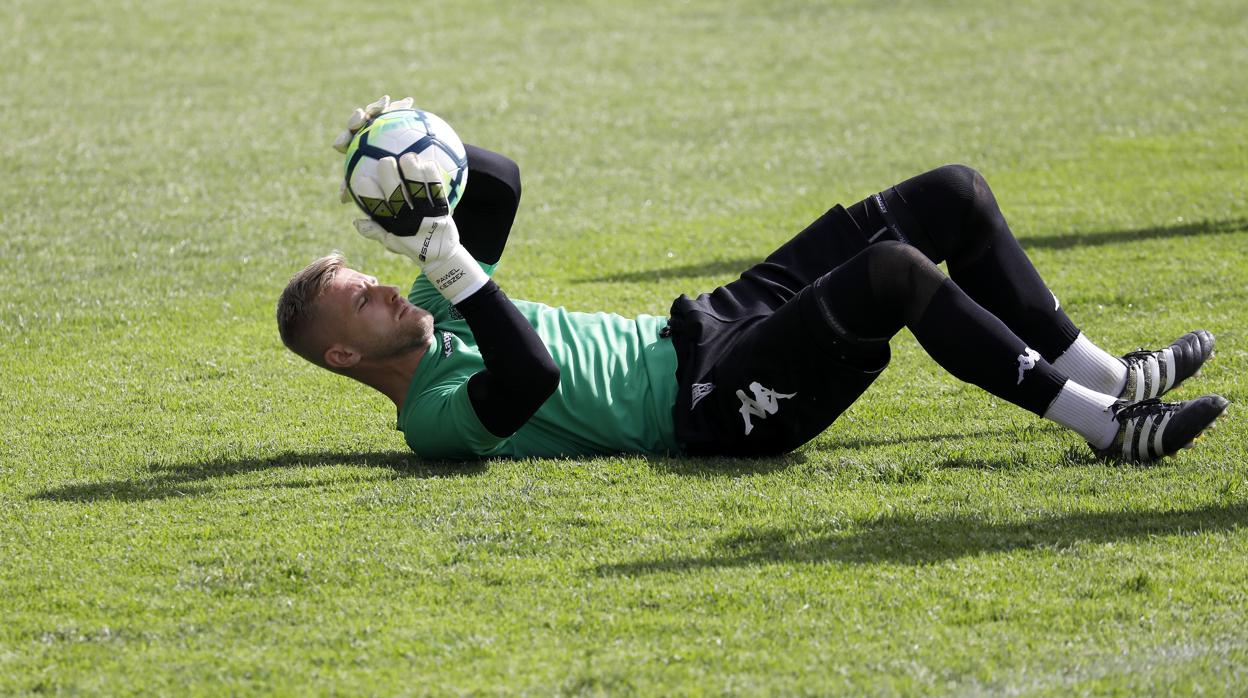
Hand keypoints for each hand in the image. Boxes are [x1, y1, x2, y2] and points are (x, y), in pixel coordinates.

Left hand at [332, 94, 413, 204]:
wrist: (414, 169)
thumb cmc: (393, 181)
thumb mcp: (378, 188)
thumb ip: (361, 190)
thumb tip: (343, 199)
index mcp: (356, 148)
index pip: (345, 142)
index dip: (342, 141)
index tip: (342, 143)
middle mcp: (365, 132)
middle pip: (357, 123)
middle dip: (356, 119)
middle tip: (361, 118)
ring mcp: (379, 121)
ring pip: (375, 111)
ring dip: (378, 106)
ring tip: (385, 102)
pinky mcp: (395, 113)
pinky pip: (397, 108)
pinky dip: (401, 105)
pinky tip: (409, 102)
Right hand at [354, 159, 486, 303]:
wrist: (440, 255)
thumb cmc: (411, 244)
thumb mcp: (391, 241)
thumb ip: (374, 230)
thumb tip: (356, 221)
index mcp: (394, 226)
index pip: (377, 209)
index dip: (368, 194)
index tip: (362, 179)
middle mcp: (409, 220)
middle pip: (396, 196)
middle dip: (389, 177)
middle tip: (385, 161)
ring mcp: (427, 215)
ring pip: (418, 191)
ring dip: (413, 172)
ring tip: (407, 157)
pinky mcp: (442, 211)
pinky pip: (437, 191)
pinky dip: (432, 177)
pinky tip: (428, 163)